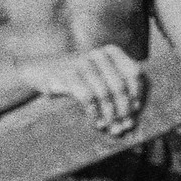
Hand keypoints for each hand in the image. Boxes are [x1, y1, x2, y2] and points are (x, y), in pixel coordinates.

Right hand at [20, 46, 144, 134]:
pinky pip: (87, 97)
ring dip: (109, 115)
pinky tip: (95, 122)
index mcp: (110, 52)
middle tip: (122, 126)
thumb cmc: (77, 80)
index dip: (138, 93)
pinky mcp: (67, 75)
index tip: (135, 110)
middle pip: (120, 85)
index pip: (134, 72)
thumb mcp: (99, 79)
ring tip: (108, 127)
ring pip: (104, 93)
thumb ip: (116, 96)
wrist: (42, 70)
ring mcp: (82, 63)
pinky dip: (94, 113)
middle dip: (123, 110)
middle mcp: (98, 54)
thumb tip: (129, 125)